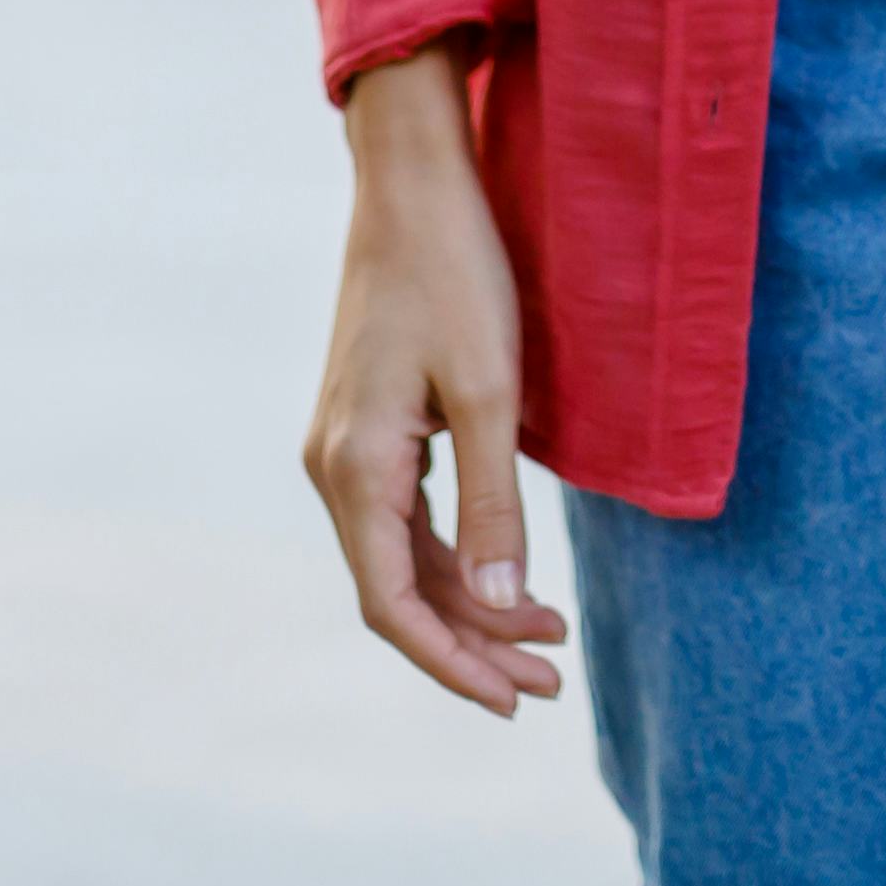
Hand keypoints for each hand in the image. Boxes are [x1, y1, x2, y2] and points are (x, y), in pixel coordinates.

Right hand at [304, 48, 569, 715]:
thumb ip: (493, 502)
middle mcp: (334, 468)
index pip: (393, 604)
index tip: (513, 700)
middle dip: (473, 643)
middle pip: (398, 591)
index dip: (451, 663)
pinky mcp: (368, 427)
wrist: (412, 185)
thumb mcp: (490, 390)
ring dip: (470, 602)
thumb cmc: (455, 273)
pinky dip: (456, 554)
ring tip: (547, 635)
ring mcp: (346, 448)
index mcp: (355, 468)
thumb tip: (498, 601)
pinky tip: (507, 573)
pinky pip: (406, 518)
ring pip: (404, 557)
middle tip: (551, 681)